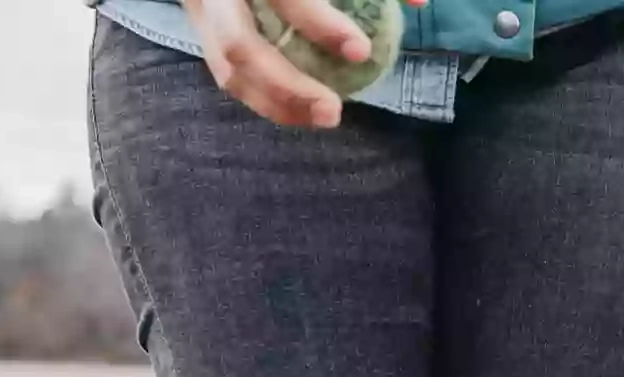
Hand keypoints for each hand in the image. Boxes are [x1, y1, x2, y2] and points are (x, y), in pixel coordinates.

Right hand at [183, 0, 422, 127]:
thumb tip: (421, 3)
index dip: (321, 24)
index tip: (361, 51)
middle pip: (240, 47)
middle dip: (288, 86)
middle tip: (333, 112)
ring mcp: (202, 13)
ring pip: (228, 70)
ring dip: (276, 103)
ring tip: (324, 118)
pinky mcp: (202, 32)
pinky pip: (227, 76)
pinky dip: (265, 98)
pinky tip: (301, 111)